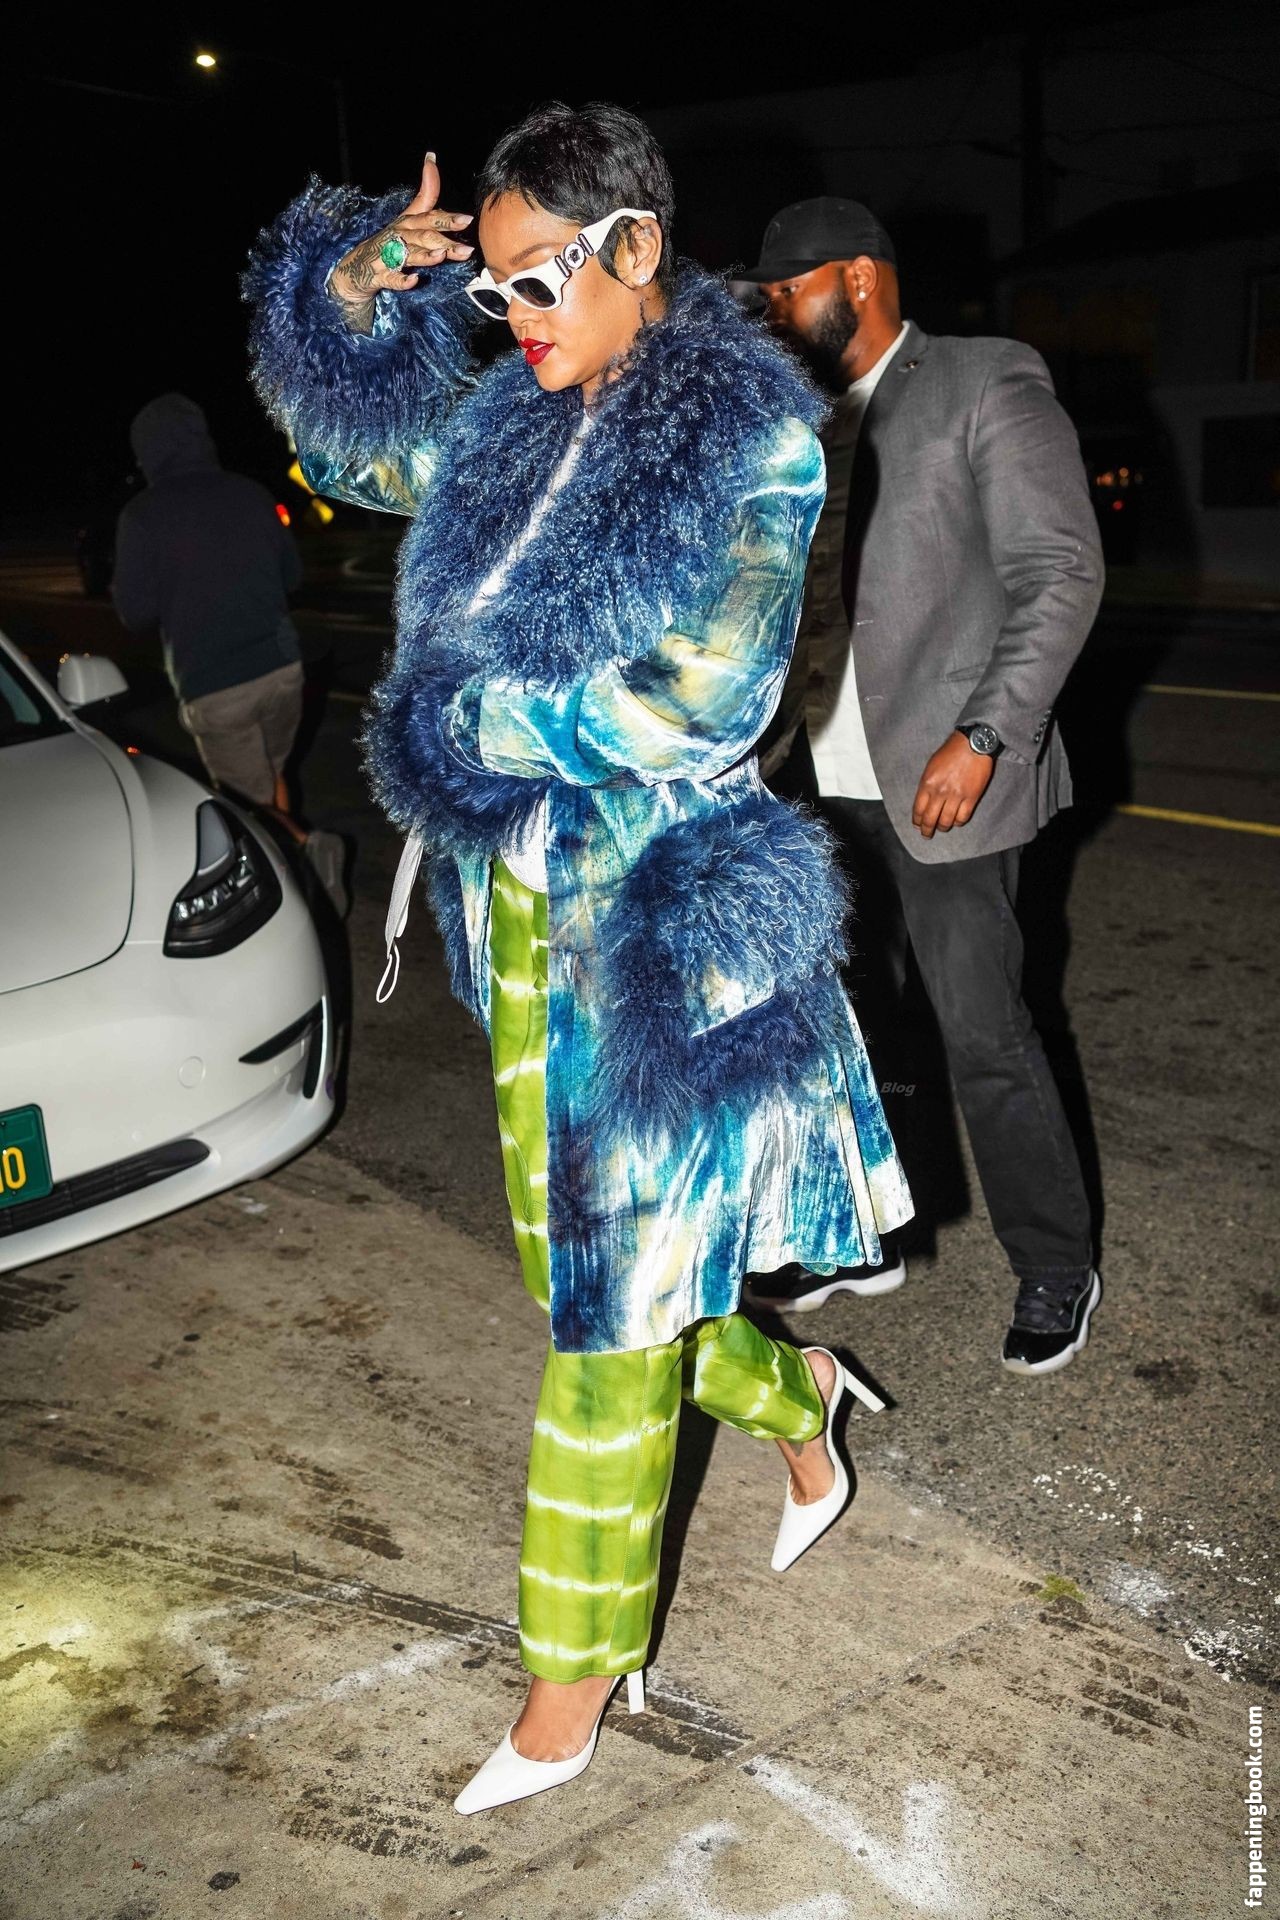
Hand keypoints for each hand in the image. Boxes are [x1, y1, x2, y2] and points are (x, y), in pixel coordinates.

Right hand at [329, 153, 472, 312]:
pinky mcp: (380, 275)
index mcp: (407, 222)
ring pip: (409, 255)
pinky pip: (391, 278)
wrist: (356, 267)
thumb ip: (425, 194)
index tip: (468, 219)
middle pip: (423, 236)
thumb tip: (431, 159)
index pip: (428, 216)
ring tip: (441, 256)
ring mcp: (388, 255)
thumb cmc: (389, 241)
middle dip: (443, 240)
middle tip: (467, 249)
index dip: (447, 217)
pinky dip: (402, 280)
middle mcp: (399, 236)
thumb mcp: (407, 217)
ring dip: (425, 256)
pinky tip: (414, 280)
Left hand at [911, 732, 994, 837]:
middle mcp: (940, 792)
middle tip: (927, 835)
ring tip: (942, 828)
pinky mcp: (971, 797)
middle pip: (931, 819)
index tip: (918, 826)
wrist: (972, 744)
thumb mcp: (931, 766)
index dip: (917, 821)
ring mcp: (956, 796)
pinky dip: (958, 822)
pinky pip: (963, 817)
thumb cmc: (950, 752)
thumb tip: (924, 802)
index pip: (918, 810)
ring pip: (946, 821)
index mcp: (927, 784)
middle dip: (927, 830)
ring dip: (943, 827)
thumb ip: (926, 784)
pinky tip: (956, 821)